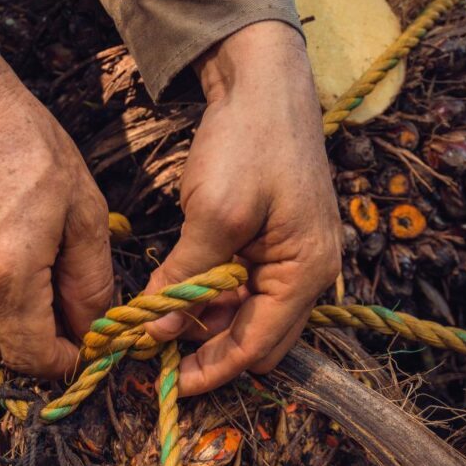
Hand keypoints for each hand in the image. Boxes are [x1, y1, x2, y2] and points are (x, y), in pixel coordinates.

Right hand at [0, 43, 112, 377]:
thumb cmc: (31, 148)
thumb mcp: (84, 212)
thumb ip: (92, 281)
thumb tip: (92, 329)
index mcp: (7, 277)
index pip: (33, 359)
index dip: (66, 361)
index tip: (88, 341)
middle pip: (11, 348)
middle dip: (48, 340)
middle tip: (75, 303)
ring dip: (25, 317)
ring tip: (49, 269)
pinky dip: (0, 295)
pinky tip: (18, 255)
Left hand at [145, 22, 340, 395]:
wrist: (263, 81)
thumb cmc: (248, 142)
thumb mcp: (213, 215)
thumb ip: (186, 278)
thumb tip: (156, 331)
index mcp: (306, 274)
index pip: (258, 347)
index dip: (214, 371)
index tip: (171, 385)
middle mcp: (309, 275)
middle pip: (258, 340)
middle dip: (211, 349)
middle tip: (161, 347)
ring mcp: (294, 259)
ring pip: (248, 316)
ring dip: (208, 323)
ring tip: (163, 316)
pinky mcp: (275, 244)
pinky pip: (245, 288)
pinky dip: (214, 296)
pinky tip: (183, 286)